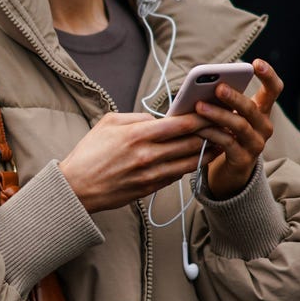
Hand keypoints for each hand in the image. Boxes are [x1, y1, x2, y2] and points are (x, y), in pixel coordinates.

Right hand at [59, 111, 214, 213]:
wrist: (76, 187)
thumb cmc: (89, 153)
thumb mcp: (109, 123)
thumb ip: (136, 117)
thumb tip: (159, 119)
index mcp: (137, 135)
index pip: (179, 124)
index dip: (200, 117)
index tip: (212, 112)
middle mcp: (147, 155)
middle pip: (190, 143)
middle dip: (209, 133)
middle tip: (223, 126)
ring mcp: (150, 175)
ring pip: (188, 162)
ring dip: (206, 153)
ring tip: (219, 144)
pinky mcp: (149, 189)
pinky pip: (176, 176)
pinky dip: (189, 167)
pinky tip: (197, 160)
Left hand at [193, 59, 283, 197]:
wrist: (230, 172)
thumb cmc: (227, 136)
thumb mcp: (228, 116)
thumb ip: (222, 101)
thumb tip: (201, 83)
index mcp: (262, 111)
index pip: (274, 89)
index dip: (268, 75)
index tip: (256, 63)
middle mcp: (263, 126)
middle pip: (252, 108)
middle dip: (235, 97)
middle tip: (218, 87)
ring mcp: (256, 144)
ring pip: (239, 126)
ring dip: (218, 114)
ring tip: (199, 106)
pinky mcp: (243, 159)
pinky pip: (227, 143)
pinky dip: (211, 133)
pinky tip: (198, 128)